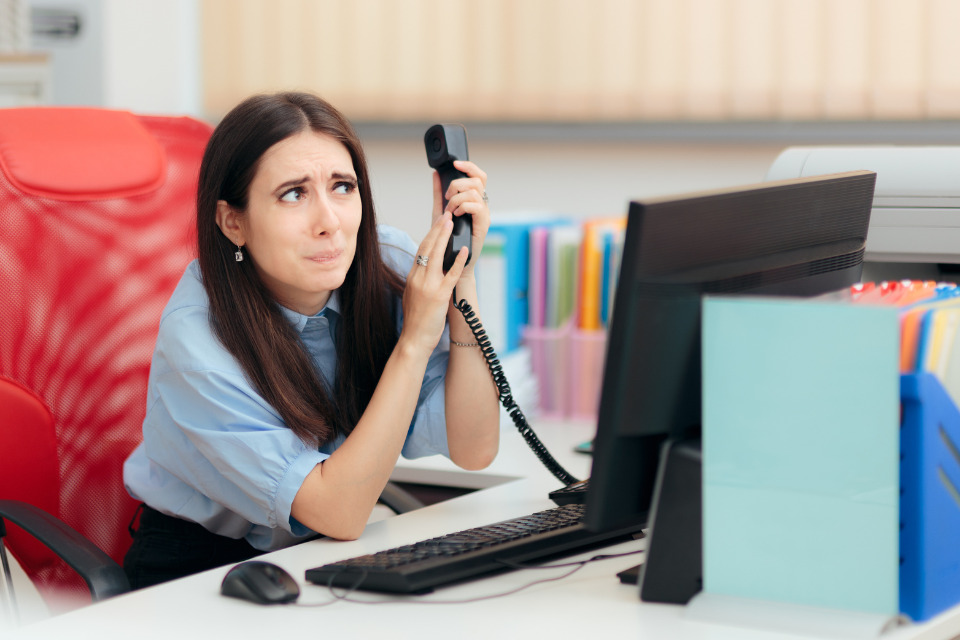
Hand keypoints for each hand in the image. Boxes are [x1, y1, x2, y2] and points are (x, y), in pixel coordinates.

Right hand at [401, 212, 468, 352]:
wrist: (414, 339)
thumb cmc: (417, 320)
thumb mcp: (414, 295)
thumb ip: (422, 280)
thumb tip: (432, 269)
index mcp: (413, 277)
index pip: (421, 250)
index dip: (430, 234)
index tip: (438, 222)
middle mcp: (419, 278)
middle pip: (427, 248)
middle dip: (437, 229)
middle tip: (446, 214)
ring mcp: (428, 286)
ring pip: (436, 256)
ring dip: (444, 237)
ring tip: (452, 223)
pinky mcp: (439, 296)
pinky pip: (450, 275)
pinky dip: (457, 261)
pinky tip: (463, 251)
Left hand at [431, 160, 488, 276]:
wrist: (452, 260)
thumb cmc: (447, 238)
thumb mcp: (440, 211)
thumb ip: (439, 193)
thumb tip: (436, 174)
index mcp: (474, 199)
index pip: (478, 176)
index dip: (469, 166)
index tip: (455, 163)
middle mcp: (482, 205)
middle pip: (478, 180)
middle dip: (459, 184)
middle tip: (447, 197)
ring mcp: (484, 215)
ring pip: (475, 192)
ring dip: (457, 198)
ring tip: (449, 210)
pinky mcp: (483, 225)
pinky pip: (477, 207)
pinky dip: (463, 207)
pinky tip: (455, 214)